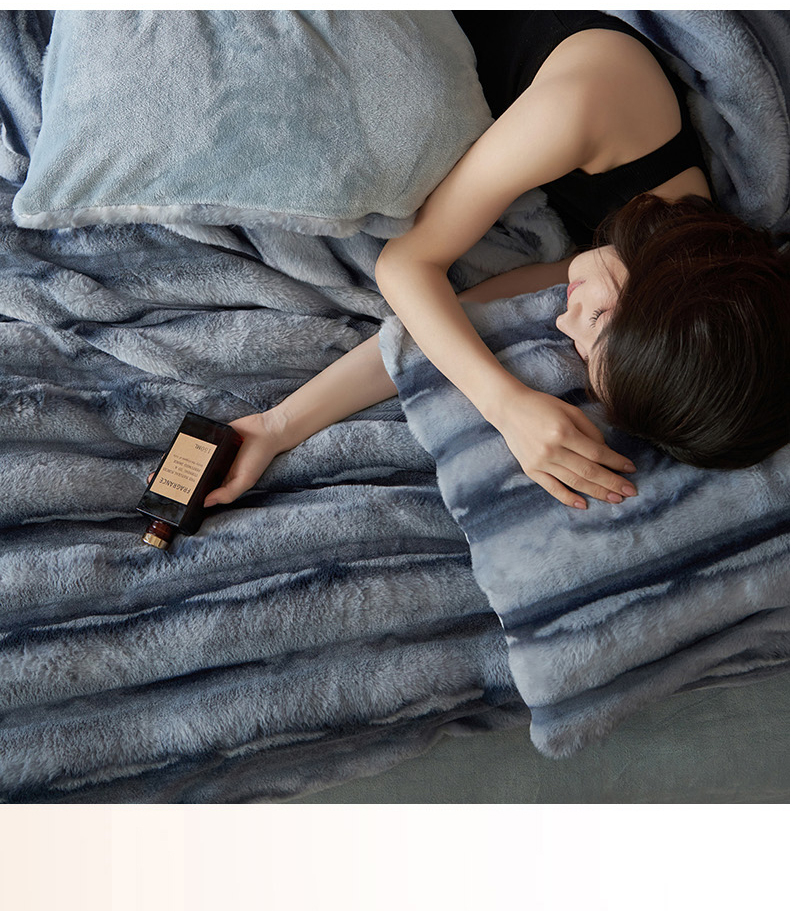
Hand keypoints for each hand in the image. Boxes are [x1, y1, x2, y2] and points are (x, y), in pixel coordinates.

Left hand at [146, 410, 289, 507]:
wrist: (266, 431)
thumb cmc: (259, 459)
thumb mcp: (246, 481)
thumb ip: (228, 494)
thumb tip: (205, 503)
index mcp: (220, 481)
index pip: (199, 491)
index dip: (184, 495)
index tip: (169, 499)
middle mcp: (213, 468)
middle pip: (189, 474)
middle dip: (173, 479)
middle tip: (156, 482)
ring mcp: (210, 452)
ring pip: (188, 459)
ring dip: (174, 463)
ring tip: (159, 468)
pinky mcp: (209, 438)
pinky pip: (193, 442)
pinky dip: (183, 446)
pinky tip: (172, 450)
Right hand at [494, 386, 636, 508]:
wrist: (509, 409)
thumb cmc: (542, 406)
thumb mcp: (570, 411)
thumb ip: (590, 431)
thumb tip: (605, 453)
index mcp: (563, 431)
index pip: (596, 452)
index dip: (616, 462)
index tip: (631, 469)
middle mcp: (552, 449)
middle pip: (588, 471)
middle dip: (612, 482)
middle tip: (631, 492)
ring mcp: (540, 462)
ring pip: (574, 482)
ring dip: (597, 492)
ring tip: (616, 499)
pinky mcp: (531, 470)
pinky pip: (553, 488)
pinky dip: (568, 498)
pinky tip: (584, 505)